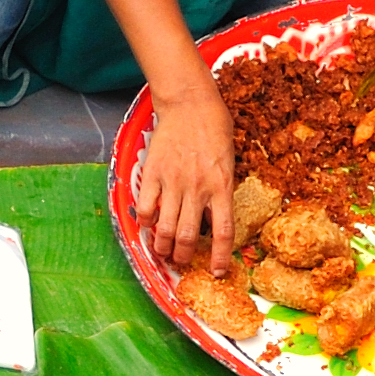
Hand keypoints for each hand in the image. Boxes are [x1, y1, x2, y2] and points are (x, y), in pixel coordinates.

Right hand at [137, 78, 240, 276]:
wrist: (190, 103)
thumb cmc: (214, 129)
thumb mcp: (229, 162)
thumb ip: (221, 190)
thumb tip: (213, 217)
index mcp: (222, 186)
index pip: (224, 232)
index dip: (220, 258)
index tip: (218, 272)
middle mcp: (198, 188)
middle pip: (188, 236)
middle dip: (183, 256)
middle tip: (180, 261)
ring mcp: (174, 181)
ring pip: (165, 228)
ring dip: (162, 246)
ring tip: (162, 251)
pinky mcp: (153, 173)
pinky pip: (145, 207)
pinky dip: (145, 221)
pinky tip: (147, 224)